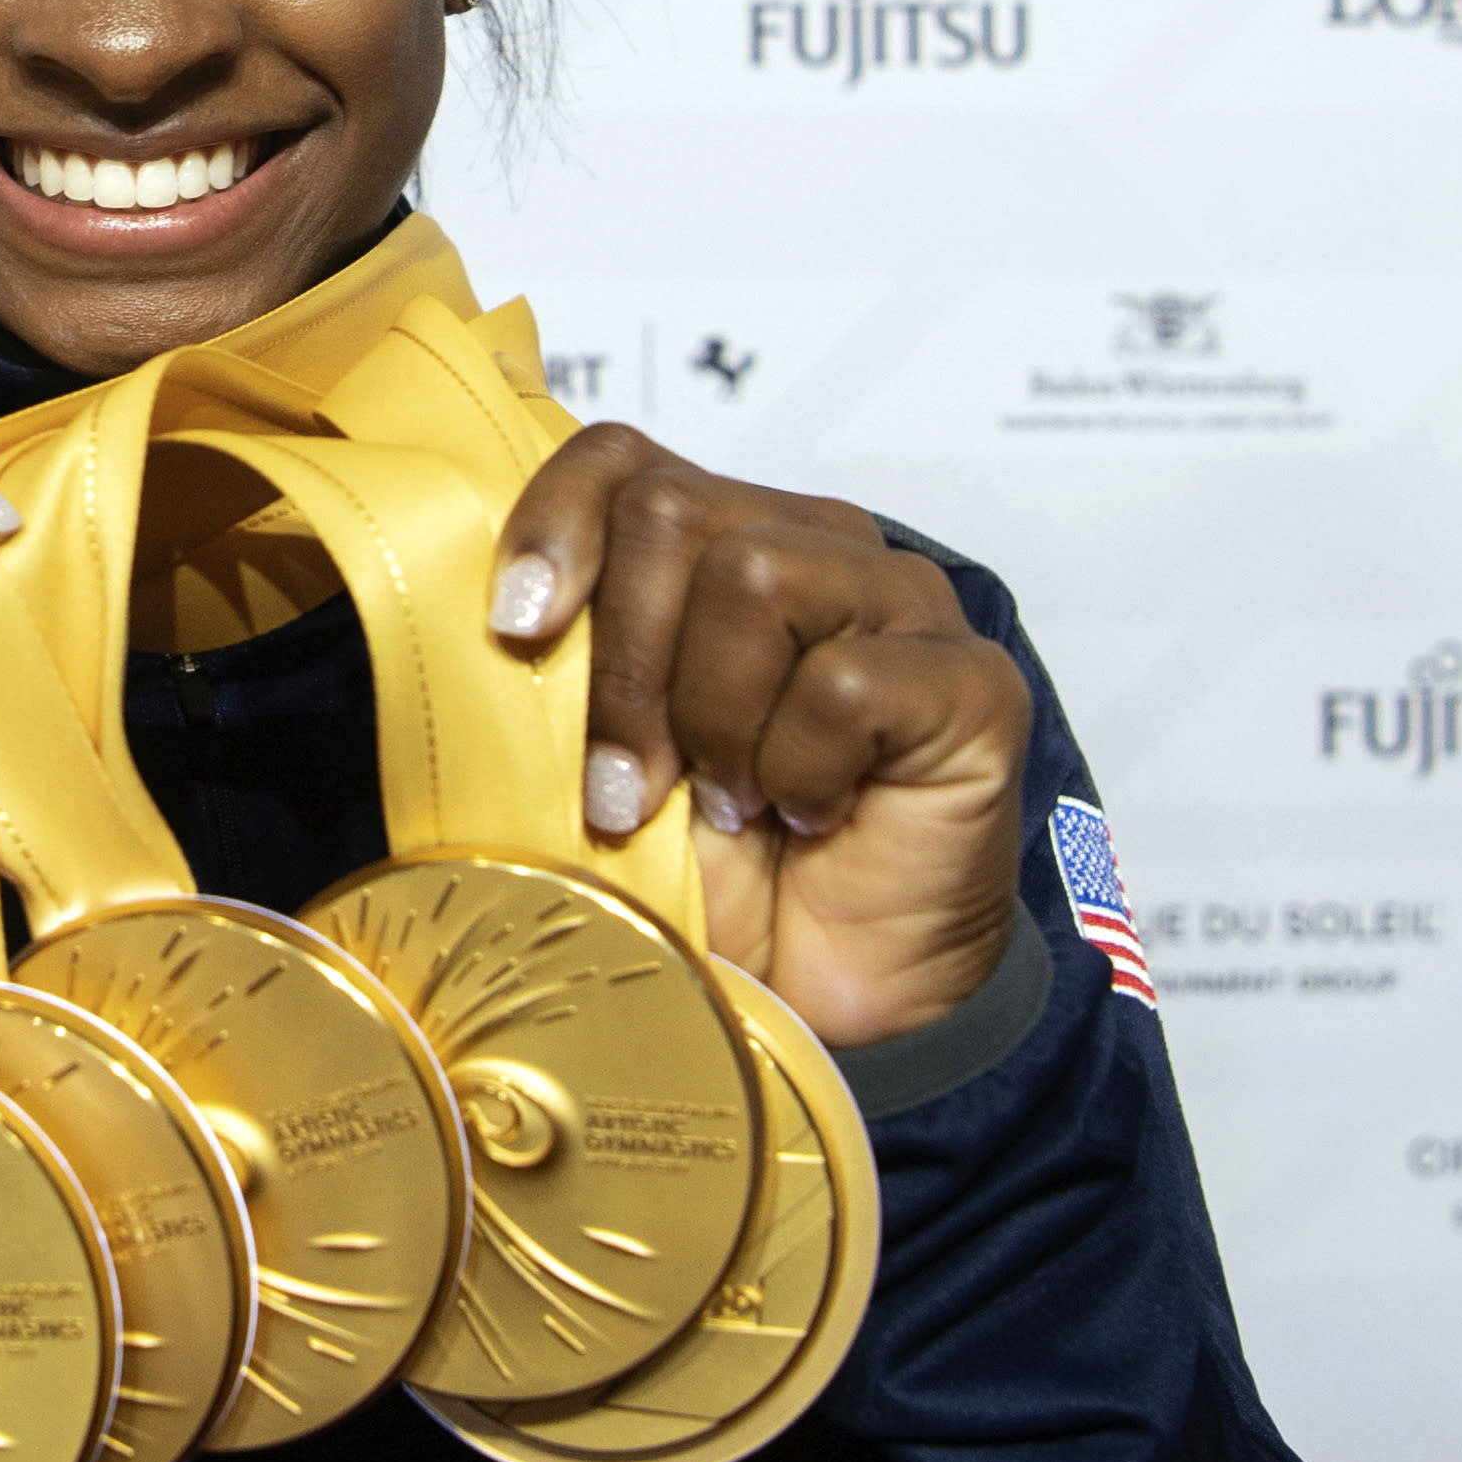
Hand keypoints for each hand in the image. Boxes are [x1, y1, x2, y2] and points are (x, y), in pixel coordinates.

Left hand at [488, 425, 1026, 1048]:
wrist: (821, 1000)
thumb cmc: (715, 875)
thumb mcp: (602, 756)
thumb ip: (566, 662)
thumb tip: (490, 613)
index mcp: (720, 544)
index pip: (622, 460)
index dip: (555, 526)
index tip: (516, 627)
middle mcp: (816, 546)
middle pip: (673, 512)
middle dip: (625, 667)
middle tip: (628, 789)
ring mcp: (903, 604)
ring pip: (755, 577)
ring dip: (716, 722)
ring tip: (735, 802)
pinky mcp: (971, 678)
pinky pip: (841, 683)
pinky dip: (800, 771)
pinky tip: (811, 817)